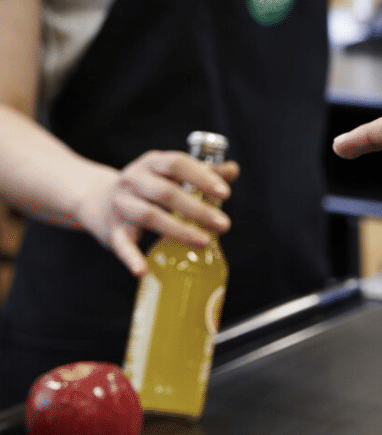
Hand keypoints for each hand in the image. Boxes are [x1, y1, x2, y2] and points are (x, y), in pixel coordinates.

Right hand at [75, 151, 239, 276]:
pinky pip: (122, 244)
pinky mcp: (113, 230)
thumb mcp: (170, 174)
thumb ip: (202, 172)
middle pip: (166, 192)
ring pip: (149, 215)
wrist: (97, 201)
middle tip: (224, 225)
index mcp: (152, 163)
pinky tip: (143, 271)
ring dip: (178, 230)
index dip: (201, 177)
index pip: (177, 164)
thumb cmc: (147, 187)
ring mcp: (122, 205)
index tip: (225, 193)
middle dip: (197, 209)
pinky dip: (131, 257)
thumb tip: (233, 170)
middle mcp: (134, 180)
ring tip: (204, 243)